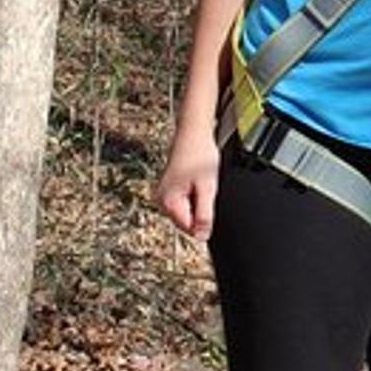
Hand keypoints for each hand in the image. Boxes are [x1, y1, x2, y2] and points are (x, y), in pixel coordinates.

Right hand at [156, 126, 221, 240]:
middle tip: (205, 187)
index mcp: (169, 202)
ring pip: (188, 211)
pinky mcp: (169, 189)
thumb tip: (202, 237)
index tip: (209, 200)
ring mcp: (164, 195)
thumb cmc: (200, 156)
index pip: (189, 228)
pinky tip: (197, 181)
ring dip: (198, 202)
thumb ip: (204, 214)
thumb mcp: (207, 187)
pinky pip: (185, 202)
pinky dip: (195, 195)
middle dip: (201, 209)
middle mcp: (162, 201)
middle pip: (188, 221)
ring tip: (201, 182)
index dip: (204, 219)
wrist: (194, 133)